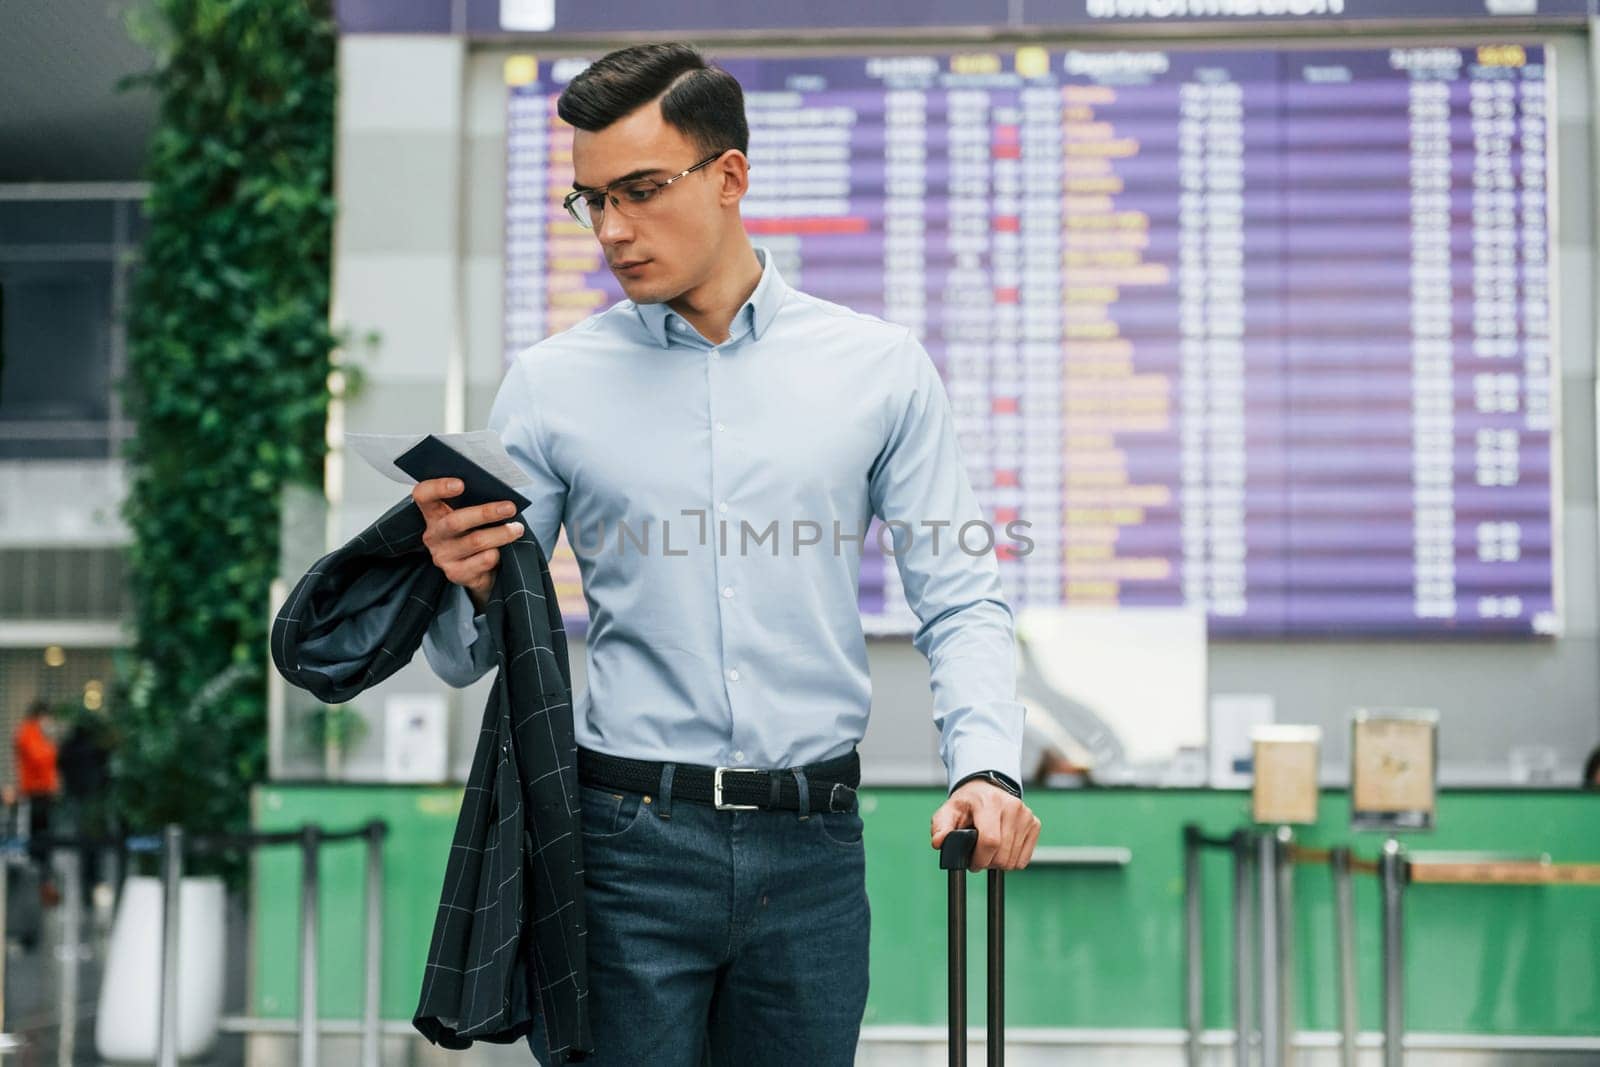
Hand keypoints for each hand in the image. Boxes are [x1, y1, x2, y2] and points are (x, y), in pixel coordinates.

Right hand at [412, 478, 524, 612]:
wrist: (482, 570)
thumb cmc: (478, 532)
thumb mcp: (473, 517)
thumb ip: (476, 502)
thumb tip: (499, 493)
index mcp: (434, 514)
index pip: (423, 495)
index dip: (438, 487)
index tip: (461, 484)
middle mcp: (434, 535)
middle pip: (455, 521)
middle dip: (486, 513)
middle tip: (510, 507)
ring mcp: (442, 556)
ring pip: (475, 541)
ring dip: (501, 534)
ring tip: (517, 529)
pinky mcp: (456, 574)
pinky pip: (483, 560)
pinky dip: (498, 553)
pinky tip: (505, 551)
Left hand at [930, 779, 1040, 870]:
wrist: (986, 789)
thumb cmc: (967, 804)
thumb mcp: (948, 812)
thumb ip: (940, 827)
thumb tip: (939, 842)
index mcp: (990, 802)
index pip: (990, 841)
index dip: (980, 859)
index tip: (972, 862)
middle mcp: (1012, 807)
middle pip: (1003, 855)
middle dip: (987, 863)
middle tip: (978, 856)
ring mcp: (1026, 815)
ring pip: (1013, 860)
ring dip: (998, 862)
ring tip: (988, 850)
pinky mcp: (1034, 824)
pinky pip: (1023, 859)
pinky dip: (1011, 860)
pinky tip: (1001, 848)